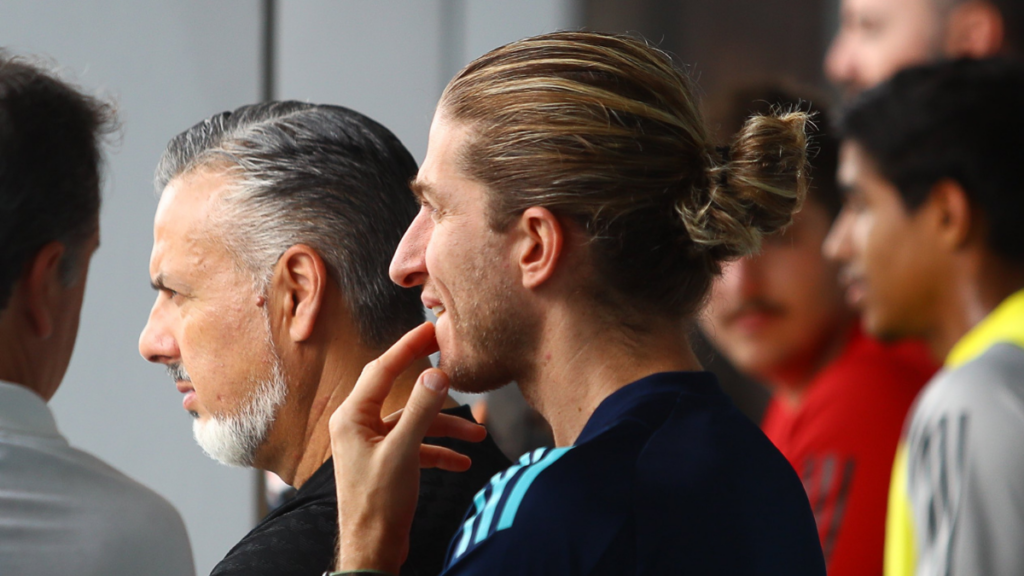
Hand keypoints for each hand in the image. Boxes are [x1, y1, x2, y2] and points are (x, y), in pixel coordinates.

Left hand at [330, 322, 486, 573]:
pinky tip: (462, 463)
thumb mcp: (403, 452)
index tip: (430, 330)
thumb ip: (421, 411)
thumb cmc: (377, 504)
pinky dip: (440, 451)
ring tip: (479, 434)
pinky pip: (417, 446)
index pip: (382, 369)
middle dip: (433, 386)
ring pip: (415, 423)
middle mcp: (359, 426)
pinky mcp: (387, 463)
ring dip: (446, 427)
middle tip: (453, 360)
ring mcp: (373, 445)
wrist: (372, 551)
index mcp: (353, 417)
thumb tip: (437, 375)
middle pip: (401, 391)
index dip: (408, 348)